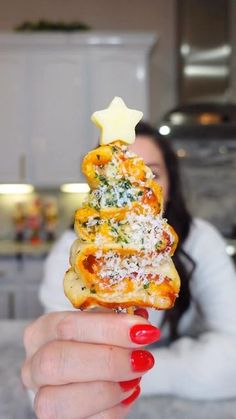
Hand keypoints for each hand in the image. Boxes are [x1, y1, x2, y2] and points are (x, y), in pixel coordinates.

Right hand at [22, 310, 159, 418]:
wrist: (92, 372)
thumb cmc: (96, 343)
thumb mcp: (103, 325)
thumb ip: (116, 321)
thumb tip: (140, 320)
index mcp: (43, 331)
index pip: (68, 326)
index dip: (108, 329)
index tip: (142, 330)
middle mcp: (34, 364)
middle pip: (57, 361)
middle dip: (107, 361)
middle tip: (142, 358)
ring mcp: (41, 397)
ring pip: (60, 401)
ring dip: (108, 389)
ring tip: (135, 377)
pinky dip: (113, 409)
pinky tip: (128, 391)